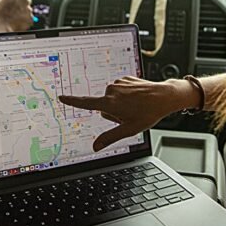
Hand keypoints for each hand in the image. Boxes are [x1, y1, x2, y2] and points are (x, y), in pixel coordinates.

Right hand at [0, 0, 33, 32]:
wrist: (1, 29)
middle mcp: (24, 0)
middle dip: (22, 3)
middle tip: (15, 8)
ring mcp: (28, 10)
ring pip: (28, 9)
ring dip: (23, 12)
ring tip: (14, 17)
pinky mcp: (31, 19)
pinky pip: (29, 18)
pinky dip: (25, 19)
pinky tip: (17, 21)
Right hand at [59, 77, 198, 151]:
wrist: (164, 96)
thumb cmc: (147, 113)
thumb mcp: (128, 129)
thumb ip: (109, 138)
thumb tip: (95, 147)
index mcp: (110, 103)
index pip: (86, 103)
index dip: (72, 101)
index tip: (61, 97)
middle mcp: (111, 90)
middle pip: (103, 105)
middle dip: (112, 112)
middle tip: (129, 114)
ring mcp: (118, 83)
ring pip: (112, 98)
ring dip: (120, 103)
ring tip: (135, 106)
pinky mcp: (124, 78)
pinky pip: (119, 90)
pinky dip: (126, 95)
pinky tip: (137, 98)